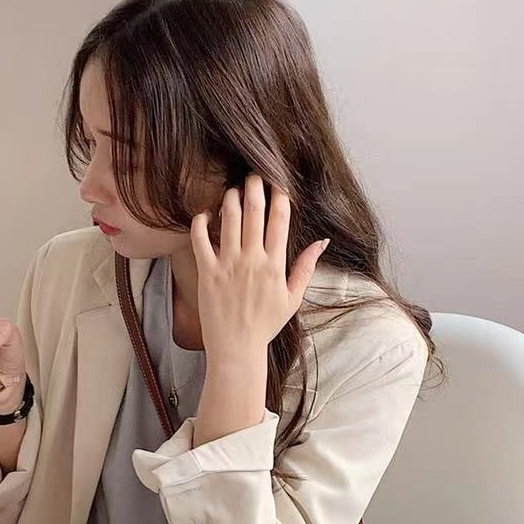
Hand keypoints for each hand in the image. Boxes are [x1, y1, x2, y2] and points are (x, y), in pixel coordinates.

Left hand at [189, 173, 328, 361]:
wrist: (237, 349)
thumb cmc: (265, 325)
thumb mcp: (292, 298)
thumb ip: (306, 267)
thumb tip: (323, 242)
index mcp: (275, 265)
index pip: (280, 219)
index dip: (279, 194)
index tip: (276, 181)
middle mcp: (252, 260)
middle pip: (254, 211)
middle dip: (254, 186)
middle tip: (252, 174)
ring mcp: (228, 265)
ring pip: (229, 219)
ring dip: (230, 198)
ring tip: (231, 190)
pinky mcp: (208, 273)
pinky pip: (200, 239)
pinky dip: (201, 222)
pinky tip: (205, 214)